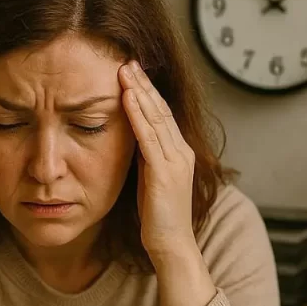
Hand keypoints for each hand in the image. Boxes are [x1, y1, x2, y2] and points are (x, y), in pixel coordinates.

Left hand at [118, 60, 197, 262]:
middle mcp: (181, 152)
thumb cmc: (159, 219)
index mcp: (179, 154)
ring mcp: (175, 161)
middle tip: (127, 60)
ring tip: (125, 70)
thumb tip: (132, 141)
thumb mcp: (151, 181)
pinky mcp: (164, 172)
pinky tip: (126, 98)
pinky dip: (137, 115)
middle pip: (161, 109)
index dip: (148, 93)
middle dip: (143, 84)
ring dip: (139, 92)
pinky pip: (149, 137)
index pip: (162, 115)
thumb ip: (146, 159)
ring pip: (156, 118)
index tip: (132, 73)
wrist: (172, 245)